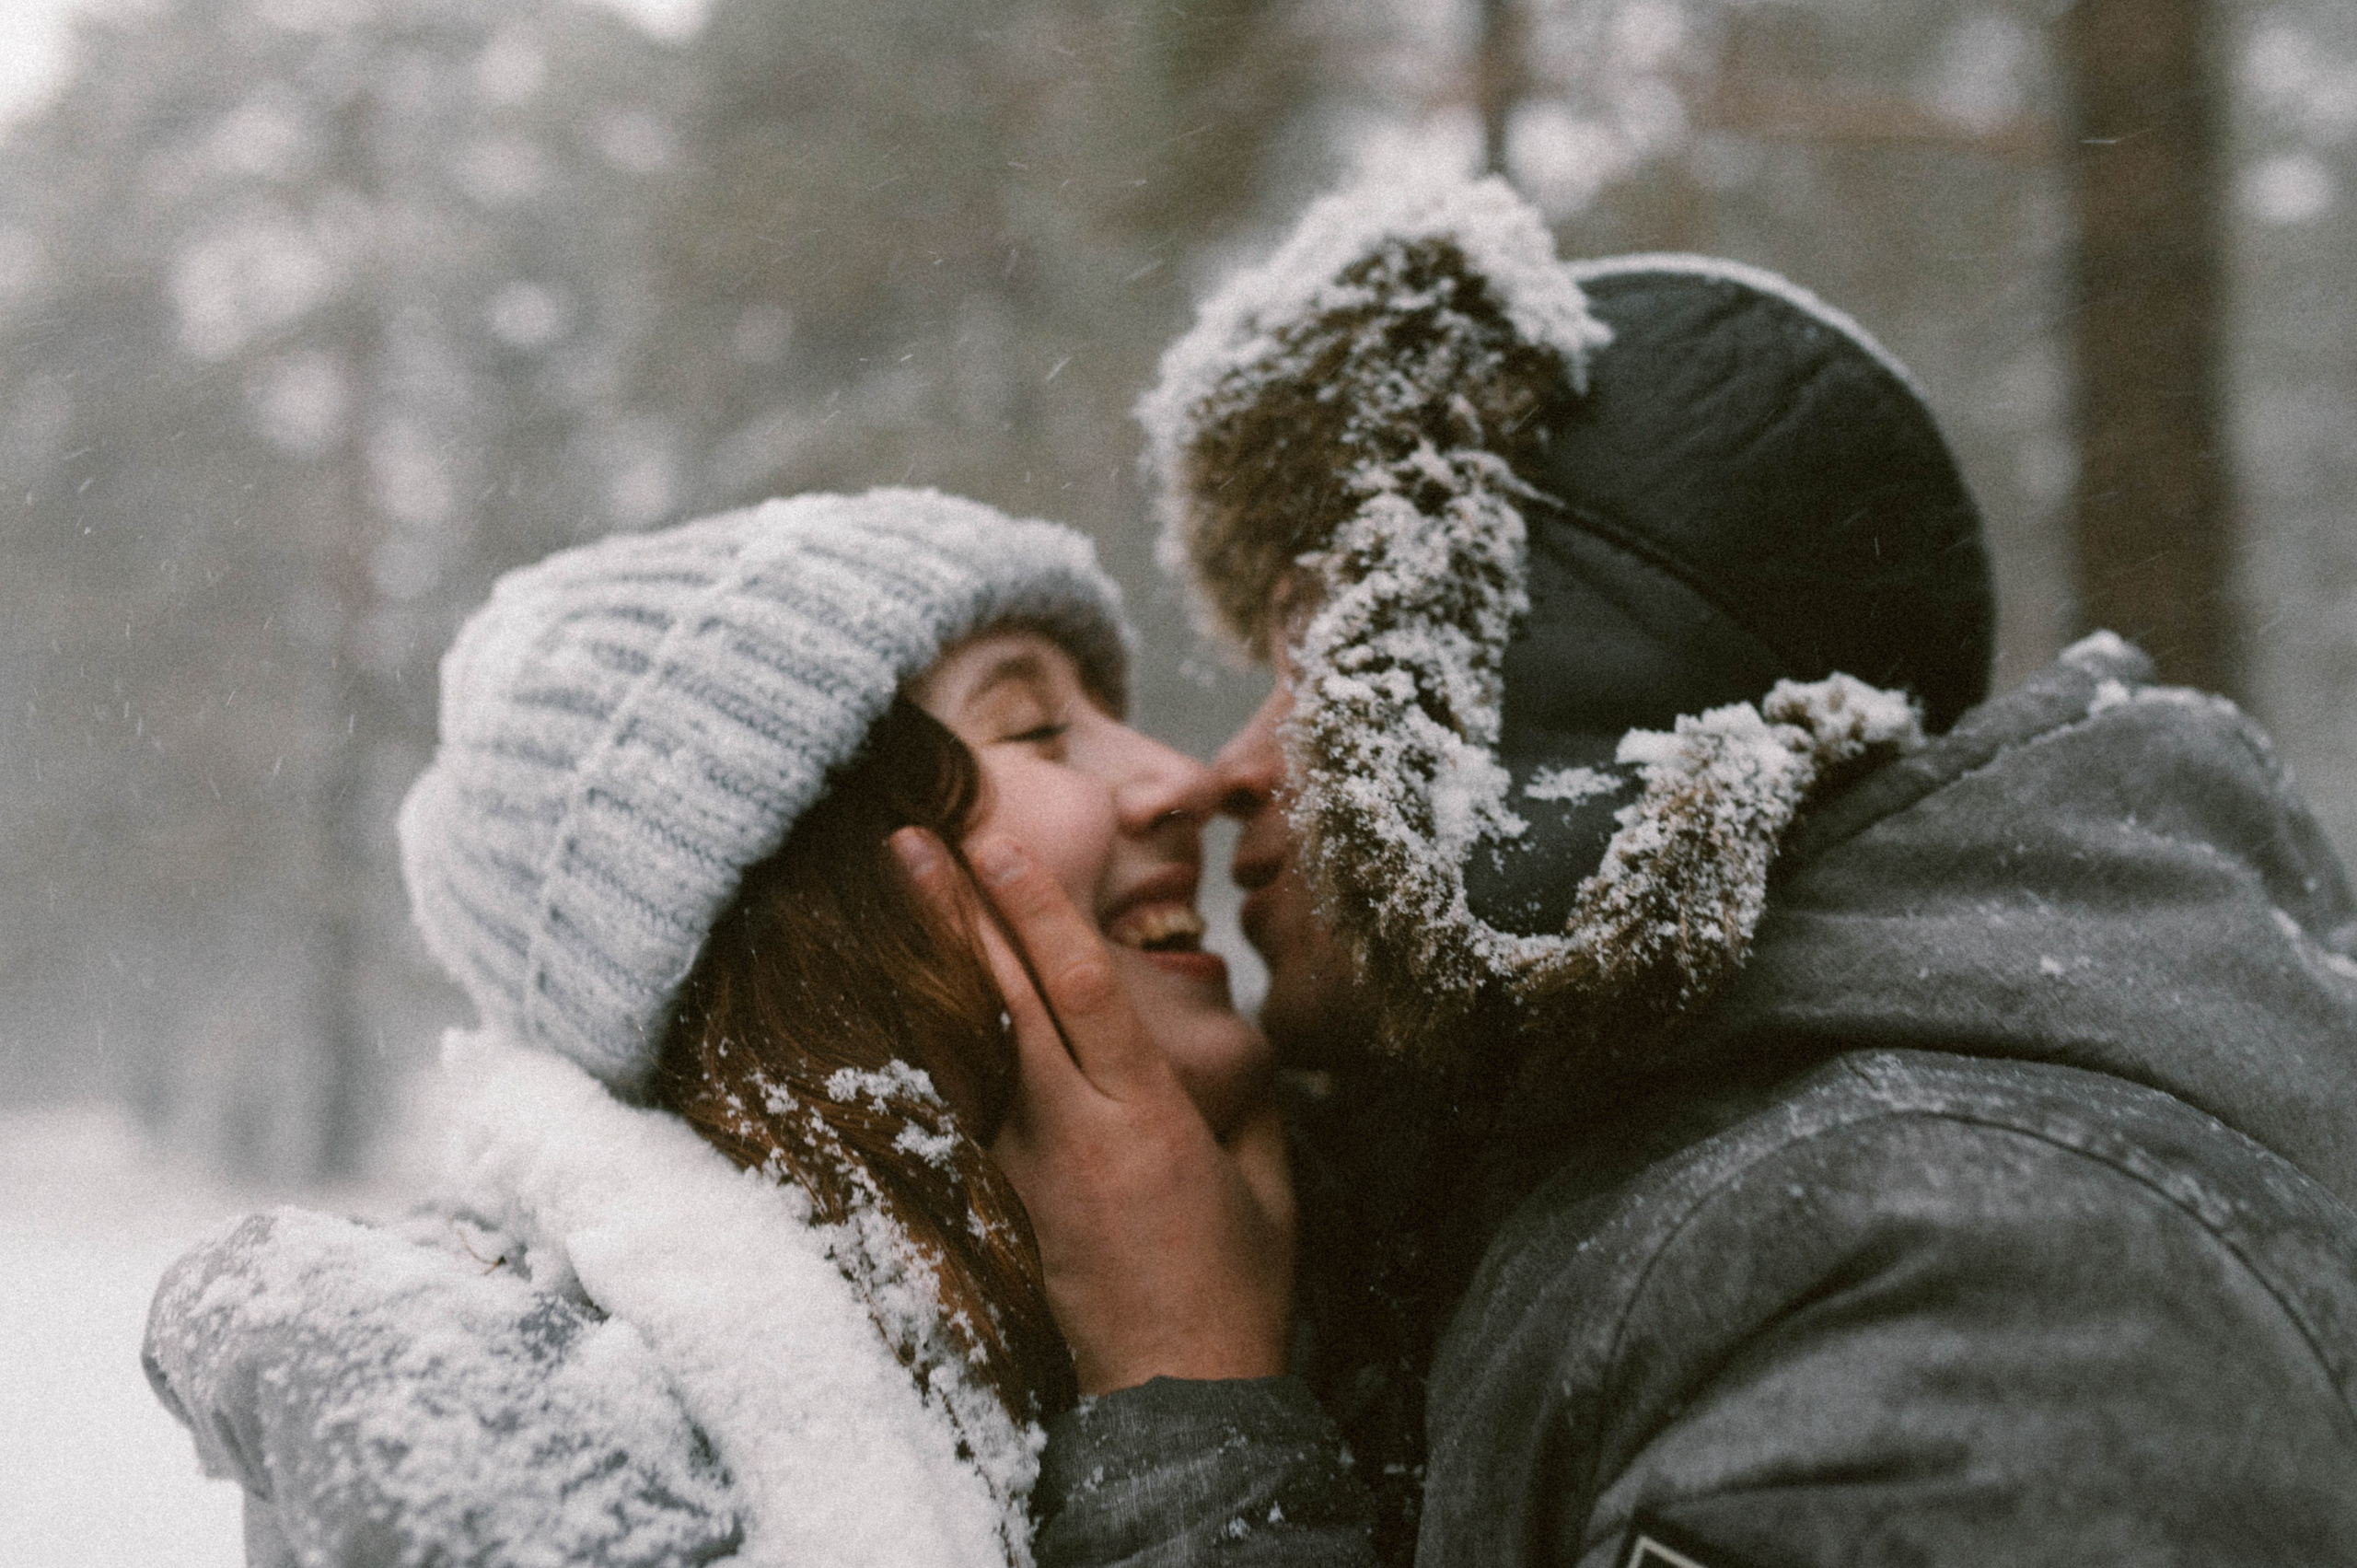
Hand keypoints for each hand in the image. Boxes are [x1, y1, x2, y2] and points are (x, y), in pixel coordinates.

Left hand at [892, 826, 1294, 1394]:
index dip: (1038, 912)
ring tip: (901, 900)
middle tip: (907, 840)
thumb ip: (1248, 1104)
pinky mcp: (1009, 1201)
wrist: (1177, 1397)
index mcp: (1150, 1117)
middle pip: (1003, 1001)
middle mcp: (1077, 1132)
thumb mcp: (1270, 1187)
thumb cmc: (1238, 1290)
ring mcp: (1031, 1169)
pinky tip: (918, 1000)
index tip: (998, 845)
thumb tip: (1235, 1045)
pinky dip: (946, 1044)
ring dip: (938, 968)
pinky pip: (974, 1106)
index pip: (1085, 990)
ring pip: (975, 1047)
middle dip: (955, 915)